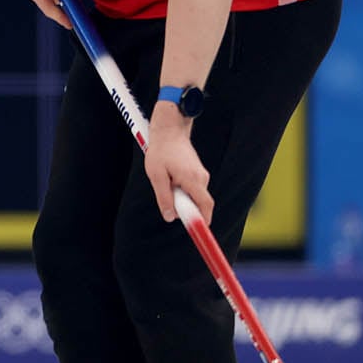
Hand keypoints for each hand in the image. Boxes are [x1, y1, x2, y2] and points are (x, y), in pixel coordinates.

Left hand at [144, 107, 212, 224]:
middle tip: (168, 199)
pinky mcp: (198, 173)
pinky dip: (182, 191)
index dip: (204, 221)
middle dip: (186, 208)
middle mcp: (202, 178)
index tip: (199, 233)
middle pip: (200, 204)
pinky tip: (170, 178)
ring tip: (166, 181)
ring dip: (181, 197)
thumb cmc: (160, 151)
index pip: (205, 205)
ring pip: (194, 196)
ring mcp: (201, 175)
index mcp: (193, 179)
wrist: (169, 130)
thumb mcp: (156, 176)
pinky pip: (192, 189)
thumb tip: (170, 218)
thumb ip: (164, 197)